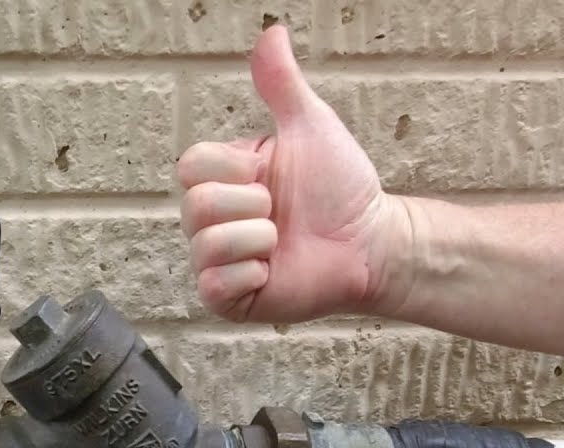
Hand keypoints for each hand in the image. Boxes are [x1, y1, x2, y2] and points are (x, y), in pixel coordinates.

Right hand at [177, 25, 409, 323]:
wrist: (371, 242)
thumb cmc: (341, 189)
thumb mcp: (310, 127)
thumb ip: (282, 84)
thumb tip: (272, 33)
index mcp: (222, 179)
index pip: (192, 166)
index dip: (234, 169)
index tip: (268, 173)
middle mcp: (212, 221)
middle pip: (196, 206)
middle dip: (253, 206)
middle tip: (281, 212)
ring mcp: (216, 261)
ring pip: (208, 244)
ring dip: (259, 240)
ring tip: (281, 242)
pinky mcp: (227, 299)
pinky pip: (215, 283)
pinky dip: (252, 274)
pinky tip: (274, 270)